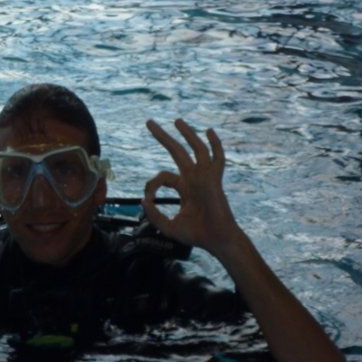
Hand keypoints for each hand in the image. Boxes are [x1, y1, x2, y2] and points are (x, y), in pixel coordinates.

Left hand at [141, 119, 240, 256]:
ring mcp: (204, 177)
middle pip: (176, 152)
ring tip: (176, 121)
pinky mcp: (214, 180)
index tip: (149, 200)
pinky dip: (215, 145)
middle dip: (162, 137)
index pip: (161, 176)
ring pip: (196, 149)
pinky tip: (209, 131)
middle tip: (149, 122)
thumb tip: (144, 201)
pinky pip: (217, 159)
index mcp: (183, 188)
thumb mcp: (168, 226)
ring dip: (187, 133)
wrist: (215, 240)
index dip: (151, 185)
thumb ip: (154, 215)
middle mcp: (193, 179)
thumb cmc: (196, 235)